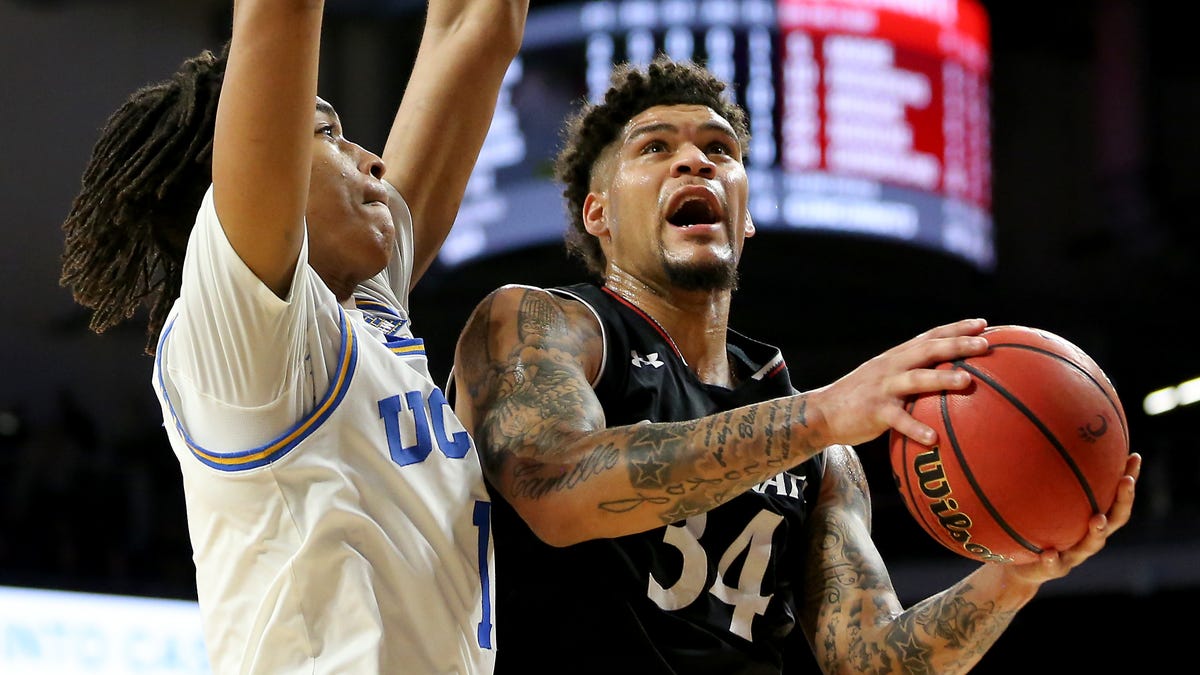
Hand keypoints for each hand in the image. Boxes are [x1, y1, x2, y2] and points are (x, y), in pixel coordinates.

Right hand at [808, 318, 989, 447]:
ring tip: (967, 381)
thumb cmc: (861, 399)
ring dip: (942, 378)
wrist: (823, 412)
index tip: (983, 324)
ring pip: (915, 378)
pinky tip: (934, 439)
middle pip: (927, 350)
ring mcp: (882, 387)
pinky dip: (916, 428)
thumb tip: (946, 381)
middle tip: (985, 345)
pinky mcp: (874, 411)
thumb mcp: (884, 379)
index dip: (956, 329)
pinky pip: (898, 419)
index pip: (929, 336)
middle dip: (957, 344)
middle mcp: (891, 366)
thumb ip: (910, 376)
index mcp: (896, 357)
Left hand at [1005, 452, 1140, 584]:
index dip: (1127, 480)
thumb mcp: (1041, 502)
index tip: (1134, 457)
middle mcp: (1089, 536)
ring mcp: (1074, 554)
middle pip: (1115, 519)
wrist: (1021, 567)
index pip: (1116, 497)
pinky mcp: (1053, 569)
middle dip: (1123, 500)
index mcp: (1091, 517)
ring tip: (1096, 518)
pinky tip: (1048, 552)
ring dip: (1096, 531)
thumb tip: (1042, 436)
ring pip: (1091, 544)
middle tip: (1125, 480)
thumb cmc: (1036, 527)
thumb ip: (1046, 479)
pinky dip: (1053, 559)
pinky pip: (1054, 565)